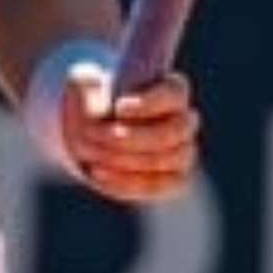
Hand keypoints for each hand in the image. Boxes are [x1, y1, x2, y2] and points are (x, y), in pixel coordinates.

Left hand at [60, 65, 198, 203]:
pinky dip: (125, 181)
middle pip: (173, 131)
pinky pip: (154, 186)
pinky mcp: (172, 179)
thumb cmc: (95, 99)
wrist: (93, 129)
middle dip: (136, 136)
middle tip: (104, 135)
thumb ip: (94, 92)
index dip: (149, 103)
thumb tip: (100, 112)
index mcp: (172, 89)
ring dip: (126, 159)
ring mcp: (183, 151)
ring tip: (92, 155)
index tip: (119, 107)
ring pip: (165, 160)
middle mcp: (184, 120)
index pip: (173, 94)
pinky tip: (98, 172)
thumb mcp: (88, 86)